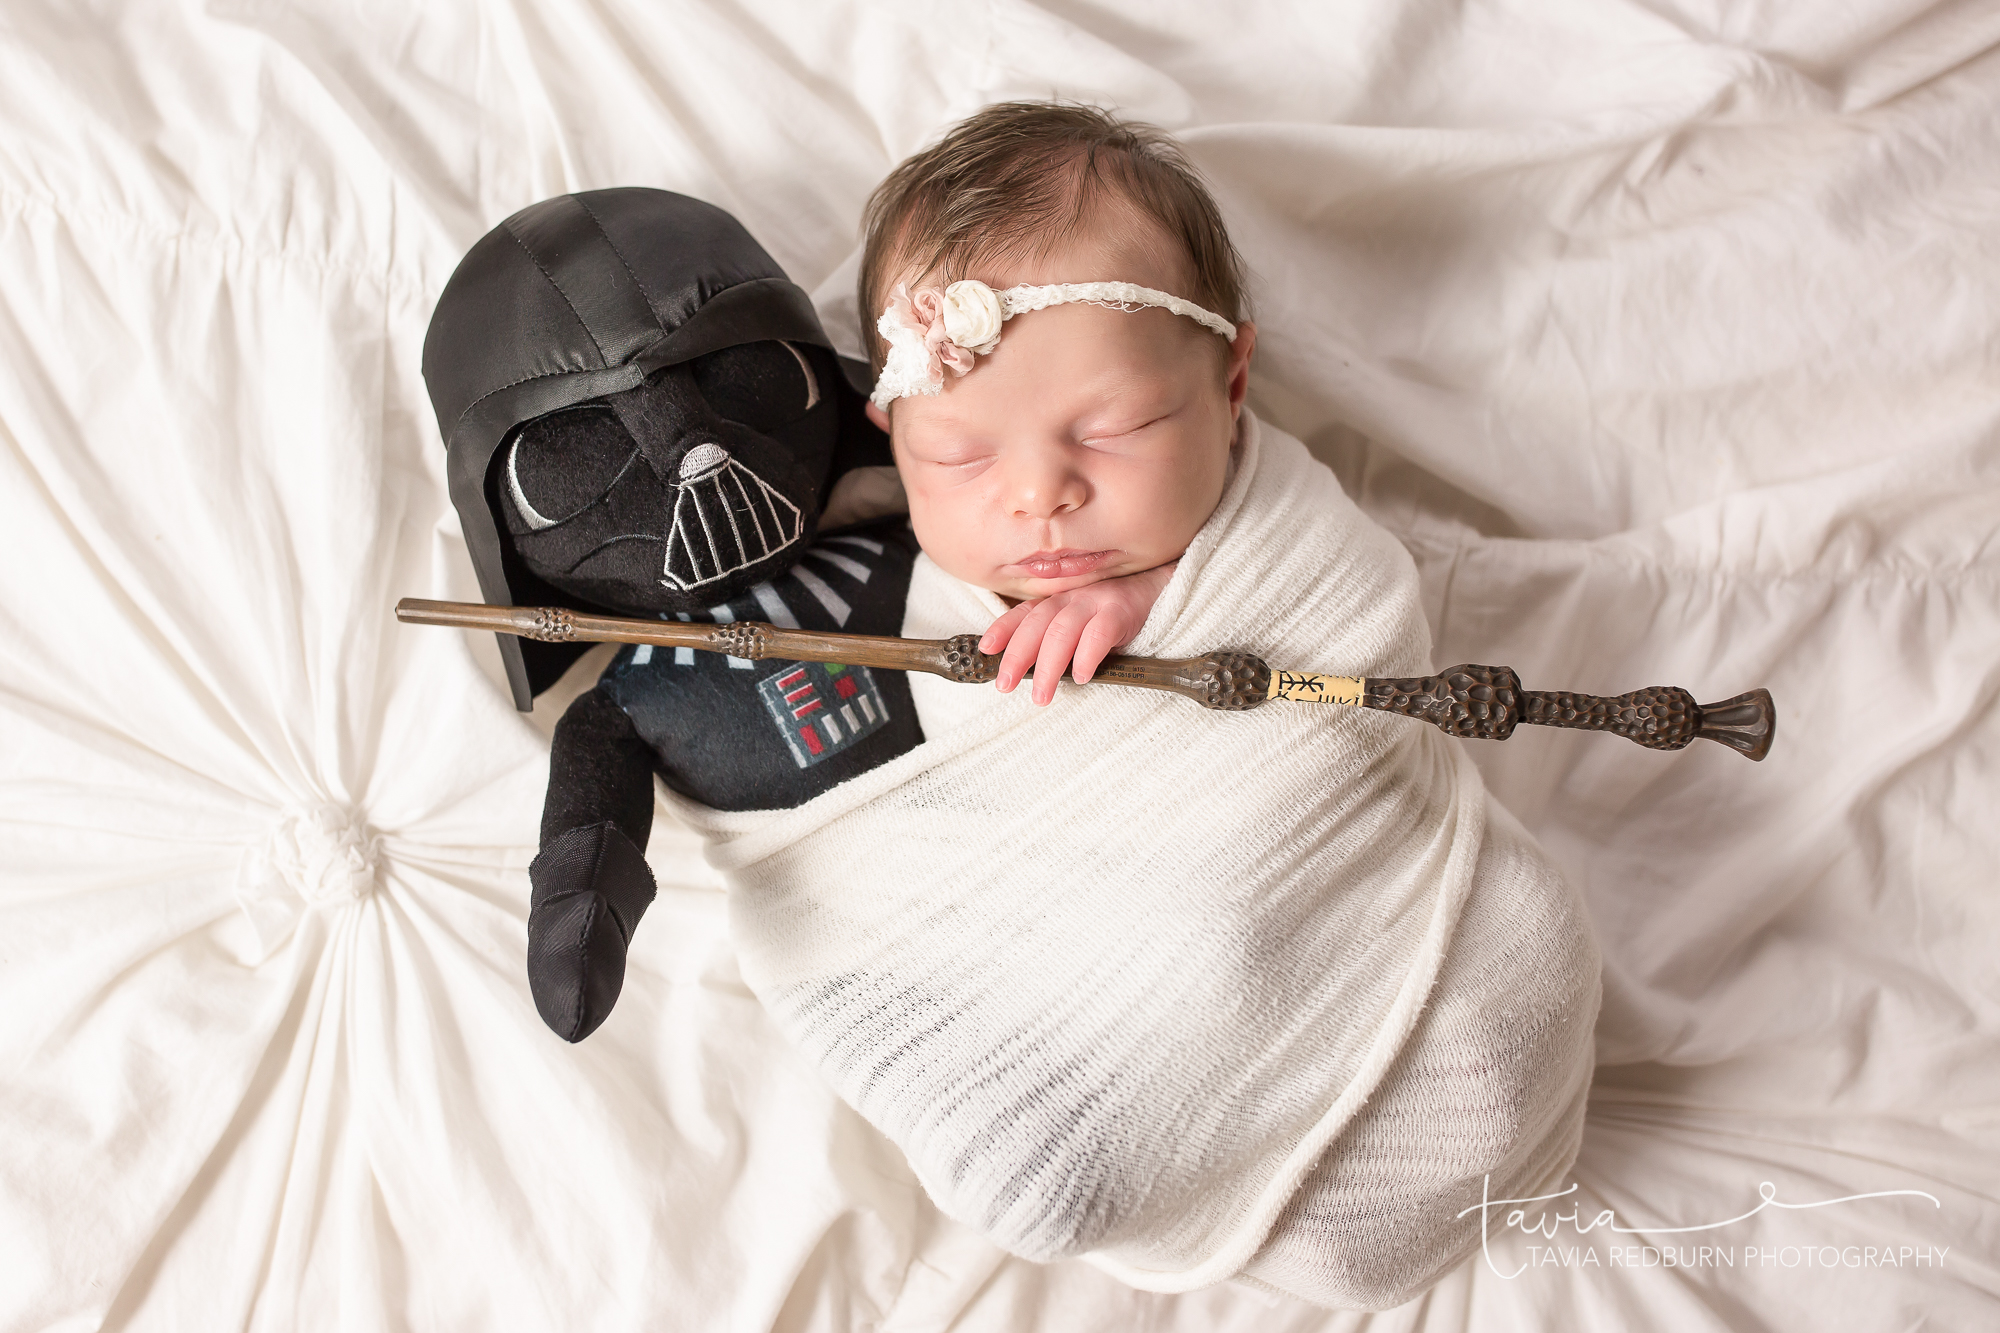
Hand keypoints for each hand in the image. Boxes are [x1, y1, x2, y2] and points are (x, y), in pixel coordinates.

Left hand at [979, 562, 1177, 705]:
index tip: (985, 650)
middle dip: (1017, 656)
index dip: (1003, 630)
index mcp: (1058, 601)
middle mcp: (1072, 598)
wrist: (1161, 589)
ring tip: (1042, 696)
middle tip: (1005, 686)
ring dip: (1048, 667)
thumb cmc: (1116, 613)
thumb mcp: (1081, 621)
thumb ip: (1057, 638)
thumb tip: (1029, 672)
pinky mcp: (1121, 610)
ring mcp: (1096, 602)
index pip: (1024, 614)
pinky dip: (1086, 656)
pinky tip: (1081, 677)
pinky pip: (1099, 633)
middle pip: (1037, 625)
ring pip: (1062, 632)